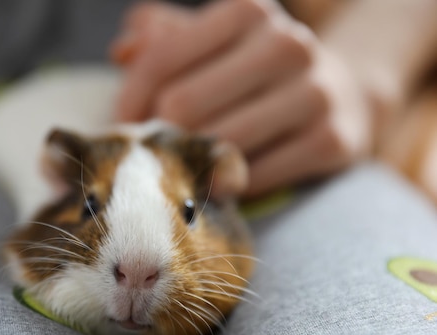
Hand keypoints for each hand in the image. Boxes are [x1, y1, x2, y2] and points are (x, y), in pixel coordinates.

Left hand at [111, 0, 372, 196]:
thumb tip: (122, 50)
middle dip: (158, 137)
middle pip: (182, 106)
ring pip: (219, 144)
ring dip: (192, 165)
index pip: (159, 60)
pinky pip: (254, 176)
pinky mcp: (332, 141)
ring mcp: (316, 92)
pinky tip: (227, 178)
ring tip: (187, 168)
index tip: (124, 128)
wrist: (343, 95)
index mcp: (248, 11)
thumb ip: (165, 41)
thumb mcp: (214, 43)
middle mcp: (287, 43)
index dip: (129, 103)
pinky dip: (231, 185)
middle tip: (154, 154)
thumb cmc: (255, 71)